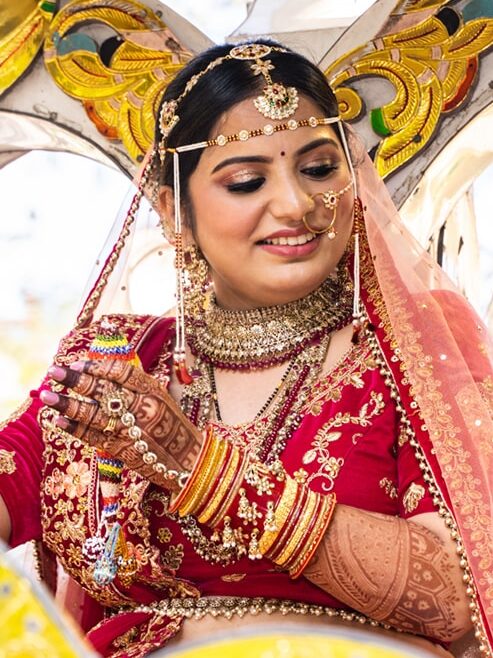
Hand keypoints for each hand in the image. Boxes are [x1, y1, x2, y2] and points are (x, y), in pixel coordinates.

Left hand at [40, 359, 201, 490]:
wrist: (188, 461)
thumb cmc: (170, 425)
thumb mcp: (160, 397)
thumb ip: (134, 385)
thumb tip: (99, 370)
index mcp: (152, 390)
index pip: (121, 372)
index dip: (96, 366)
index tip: (76, 362)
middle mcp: (142, 407)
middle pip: (104, 390)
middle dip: (76, 380)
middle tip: (54, 371)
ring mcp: (132, 430)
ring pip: (94, 414)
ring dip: (67, 404)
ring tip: (47, 395)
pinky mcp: (124, 450)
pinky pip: (95, 437)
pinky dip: (74, 428)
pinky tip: (57, 420)